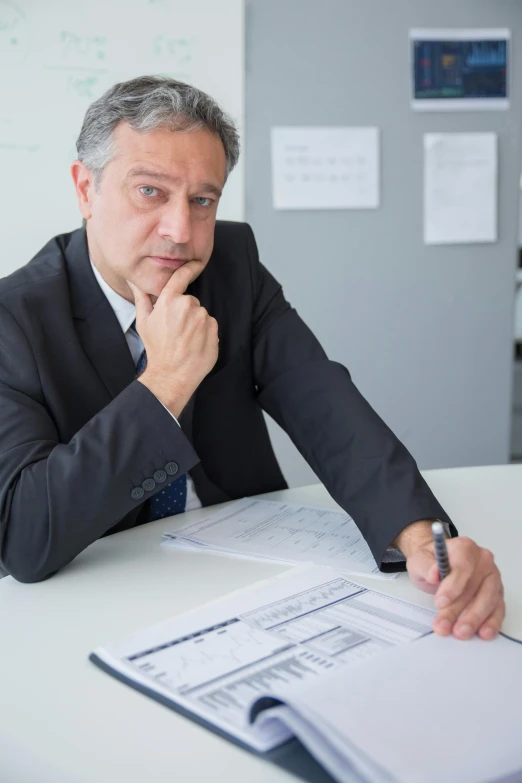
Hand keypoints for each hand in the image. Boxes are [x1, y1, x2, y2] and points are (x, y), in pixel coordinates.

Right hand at [127, 262, 218, 417]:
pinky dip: (205, 332)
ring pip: (201, 314)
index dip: (190, 267)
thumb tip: (134, 281)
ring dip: (195, 323)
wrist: (172, 374)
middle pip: (190, 301)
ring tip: (185, 339)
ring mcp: (202, 317)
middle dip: (185, 311)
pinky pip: (210, 325)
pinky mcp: (214, 329)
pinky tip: (195, 343)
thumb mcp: (144, 322)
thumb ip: (142, 298)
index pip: (182, 276)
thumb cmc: (156, 349)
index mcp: (169, 301)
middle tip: (176, 329)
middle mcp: (187, 306)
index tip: (197, 262)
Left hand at [402, 525, 504, 639]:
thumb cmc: (431, 562)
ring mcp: (492, 577)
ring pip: (488, 599)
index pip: (463, 566)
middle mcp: (482, 560)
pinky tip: (483, 633)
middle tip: (444, 625)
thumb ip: (425, 566)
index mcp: (464, 547)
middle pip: (475, 586)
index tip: (440, 602)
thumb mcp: (419, 560)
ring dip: (474, 618)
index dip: (453, 586)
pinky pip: (498, 608)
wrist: (436, 565)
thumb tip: (434, 573)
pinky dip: (491, 622)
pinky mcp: (496, 593)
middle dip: (459, 609)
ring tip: (460, 632)